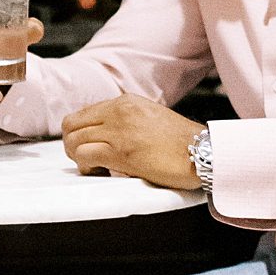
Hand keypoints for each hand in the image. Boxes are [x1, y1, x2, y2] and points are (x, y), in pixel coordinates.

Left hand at [60, 95, 201, 189]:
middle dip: (72, 145)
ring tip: (95, 168)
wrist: (204, 152)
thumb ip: (126, 121)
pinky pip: (84, 155)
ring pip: (73, 141)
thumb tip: (104, 137)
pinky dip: (85, 167)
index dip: (80, 134)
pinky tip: (100, 172)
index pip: (82, 114)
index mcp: (125, 102)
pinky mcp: (121, 152)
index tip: (90, 148)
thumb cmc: (181, 144)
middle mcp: (119, 111)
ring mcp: (118, 130)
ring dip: (78, 158)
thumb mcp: (150, 119)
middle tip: (87, 160)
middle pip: (71, 125)